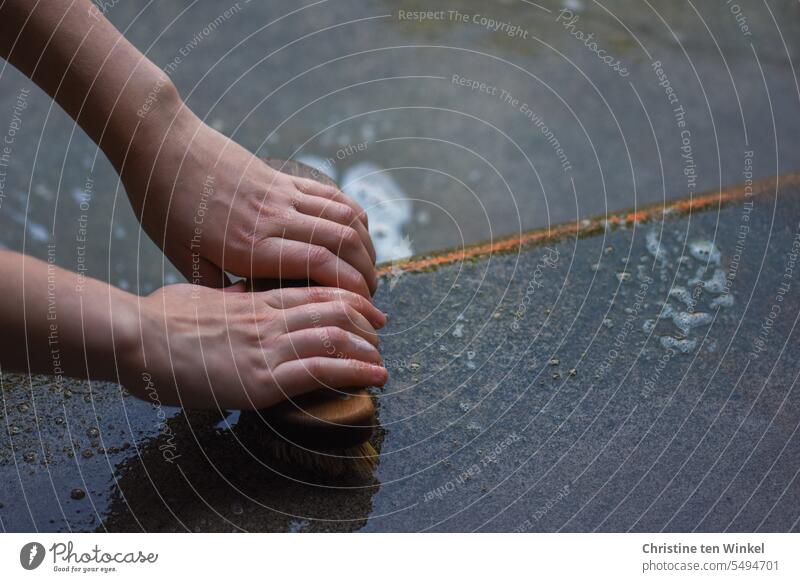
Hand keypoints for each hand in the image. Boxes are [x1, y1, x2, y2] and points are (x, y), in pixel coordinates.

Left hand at [123, 107, 377, 296]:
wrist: (162, 146)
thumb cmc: (166, 208)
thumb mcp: (187, 259)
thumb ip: (223, 288)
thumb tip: (252, 313)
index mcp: (250, 245)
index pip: (320, 264)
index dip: (350, 285)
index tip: (360, 305)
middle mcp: (273, 218)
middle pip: (342, 241)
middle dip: (366, 271)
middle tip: (371, 294)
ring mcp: (281, 194)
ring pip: (343, 216)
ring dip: (365, 244)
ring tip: (368, 267)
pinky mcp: (281, 179)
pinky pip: (329, 195)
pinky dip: (352, 215)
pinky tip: (357, 232)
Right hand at [123, 284, 387, 409]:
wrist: (134, 336)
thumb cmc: (160, 319)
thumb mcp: (203, 297)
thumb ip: (231, 299)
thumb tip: (239, 298)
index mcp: (257, 299)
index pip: (320, 293)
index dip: (353, 301)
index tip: (372, 311)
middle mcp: (269, 319)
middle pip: (336, 313)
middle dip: (367, 327)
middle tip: (380, 338)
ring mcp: (266, 347)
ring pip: (335, 338)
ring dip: (367, 351)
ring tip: (382, 364)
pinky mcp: (259, 378)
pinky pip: (319, 370)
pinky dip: (354, 372)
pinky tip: (374, 377)